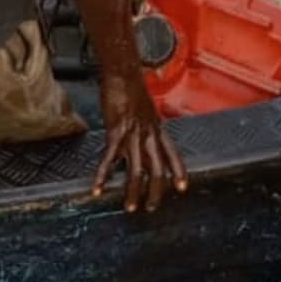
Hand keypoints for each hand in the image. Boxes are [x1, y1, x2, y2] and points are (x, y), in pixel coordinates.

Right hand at [93, 73, 188, 213]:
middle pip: (158, 169)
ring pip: (137, 171)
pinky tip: (98, 188)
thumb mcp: (147, 109)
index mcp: (158, 129)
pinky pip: (110, 160)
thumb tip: (146, 136)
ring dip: (133, 192)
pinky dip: (103, 177)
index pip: (173, 154)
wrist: (122, 74)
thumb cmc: (132, 89)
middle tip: (152, 207)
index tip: (182, 187)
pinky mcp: (115, 133)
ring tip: (130, 207)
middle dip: (156, 192)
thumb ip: (148, 126)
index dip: (179, 171)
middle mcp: (149, 135)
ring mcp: (133, 135)